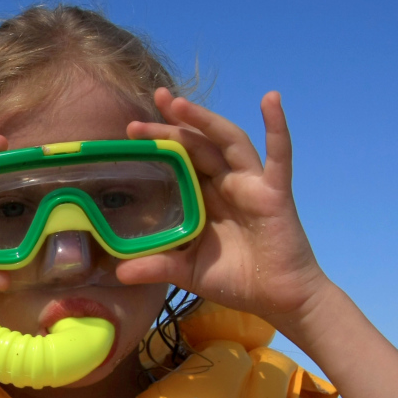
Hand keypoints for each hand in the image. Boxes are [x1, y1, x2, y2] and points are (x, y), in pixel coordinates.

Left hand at [117, 89, 331, 332]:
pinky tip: (270, 99)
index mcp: (205, 196)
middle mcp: (226, 183)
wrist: (277, 297)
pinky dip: (276, 127)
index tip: (131, 130)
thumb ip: (156, 267)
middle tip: (151, 100)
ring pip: (227, 141)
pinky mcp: (274, 192)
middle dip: (174, 123)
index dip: (160, 142)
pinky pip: (278, 156)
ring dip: (205, 120)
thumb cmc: (236, 280)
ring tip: (178, 103)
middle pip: (197, 144)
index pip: (179, 160)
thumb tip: (118, 273)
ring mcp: (251, 184)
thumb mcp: (187, 271)